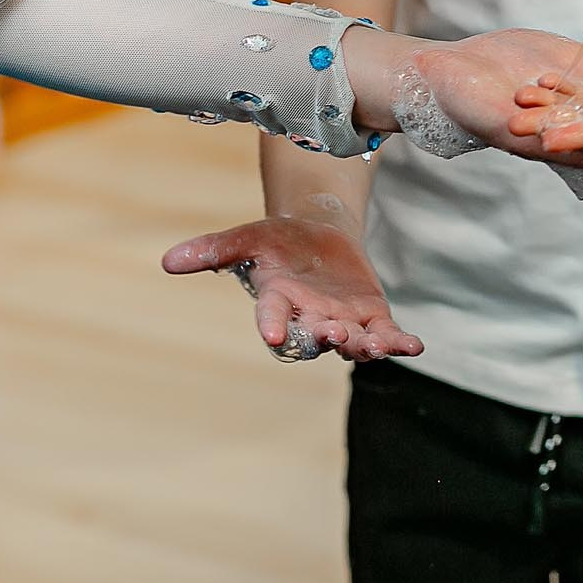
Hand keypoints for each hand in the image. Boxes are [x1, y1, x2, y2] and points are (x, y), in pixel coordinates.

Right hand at [162, 216, 421, 363]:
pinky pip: (385, 335)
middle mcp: (308, 318)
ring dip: (361, 345)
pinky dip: (398, 342)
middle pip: (314, 335)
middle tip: (331, 334)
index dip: (272, 324)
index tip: (272, 333)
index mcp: (278, 301)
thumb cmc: (278, 241)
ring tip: (372, 346)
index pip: (271, 316)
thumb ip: (214, 250)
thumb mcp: (248, 238)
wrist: (319, 237)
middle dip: (323, 337)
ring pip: (351, 341)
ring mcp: (341, 321)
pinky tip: (414, 345)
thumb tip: (168, 261)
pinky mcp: (371, 318)